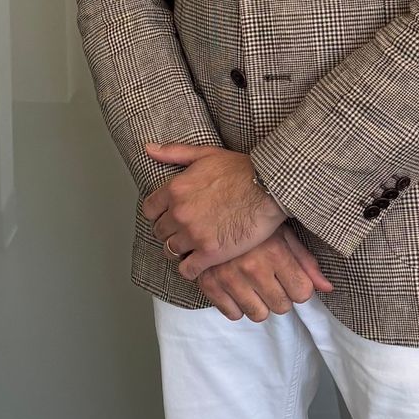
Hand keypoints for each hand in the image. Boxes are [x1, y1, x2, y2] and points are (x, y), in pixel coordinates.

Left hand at [142, 143, 284, 275]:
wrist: (269, 188)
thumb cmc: (242, 170)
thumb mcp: (205, 154)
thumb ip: (173, 152)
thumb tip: (149, 148)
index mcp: (175, 190)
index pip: (149, 210)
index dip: (158, 214)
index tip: (168, 216)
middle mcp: (179, 213)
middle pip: (159, 231)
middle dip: (169, 232)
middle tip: (182, 232)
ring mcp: (194, 235)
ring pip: (171, 251)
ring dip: (179, 250)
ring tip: (191, 248)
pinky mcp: (210, 253)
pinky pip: (188, 270)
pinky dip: (190, 269)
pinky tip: (199, 264)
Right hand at [196, 226, 332, 322]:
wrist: (211, 208)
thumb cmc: (254, 221)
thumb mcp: (283, 234)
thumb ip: (306, 263)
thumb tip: (328, 289)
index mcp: (275, 252)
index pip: (302, 293)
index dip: (299, 287)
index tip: (290, 277)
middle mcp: (253, 267)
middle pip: (282, 307)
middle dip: (281, 296)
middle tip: (271, 279)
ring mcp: (229, 277)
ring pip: (258, 315)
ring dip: (260, 303)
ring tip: (254, 284)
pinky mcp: (209, 284)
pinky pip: (233, 314)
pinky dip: (237, 305)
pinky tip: (237, 288)